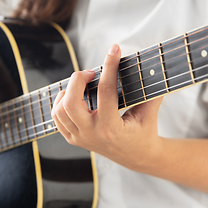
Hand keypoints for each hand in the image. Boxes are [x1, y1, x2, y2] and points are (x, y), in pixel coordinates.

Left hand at [51, 44, 163, 169]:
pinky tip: (72, 97)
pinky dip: (60, 104)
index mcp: (112, 128)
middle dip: (77, 80)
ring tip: (81, 85)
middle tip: (90, 73)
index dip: (110, 66)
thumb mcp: (149, 114)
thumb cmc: (144, 134)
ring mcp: (80, 138)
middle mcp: (91, 134)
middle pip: (70, 102)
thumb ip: (149, 92)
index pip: (106, 91)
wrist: (137, 158)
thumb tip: (150, 66)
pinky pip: (57, 119)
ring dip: (67, 92)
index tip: (114, 49)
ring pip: (59, 110)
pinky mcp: (73, 139)